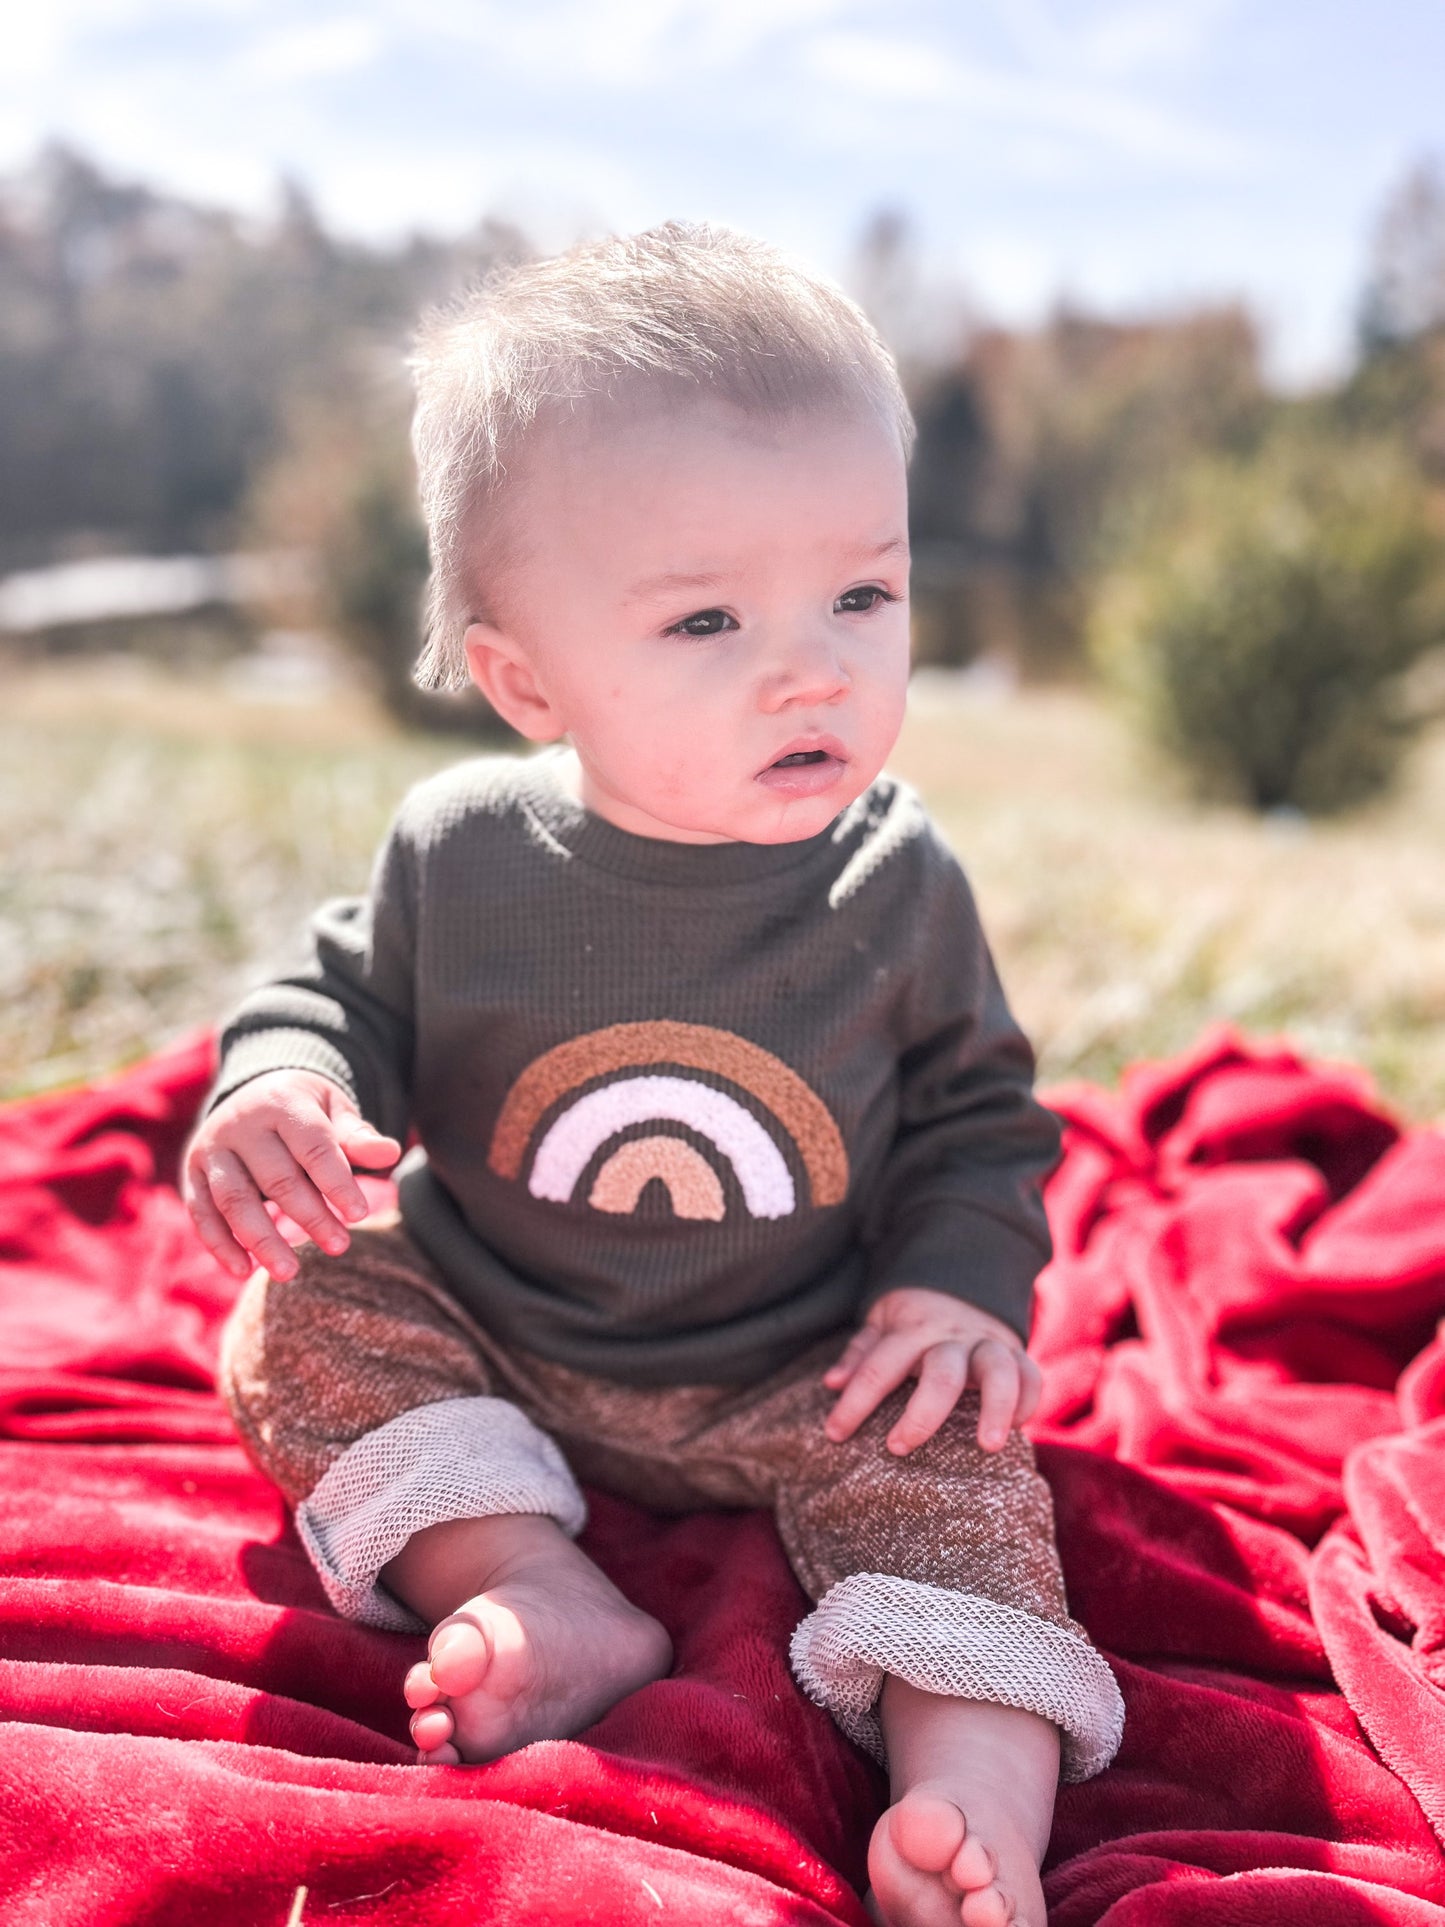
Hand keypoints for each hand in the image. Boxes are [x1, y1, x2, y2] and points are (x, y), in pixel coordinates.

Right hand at [183, 1070, 401, 1282]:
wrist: (252, 1090)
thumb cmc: (305, 1110)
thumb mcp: (333, 1111)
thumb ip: (357, 1136)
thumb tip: (391, 1152)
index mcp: (282, 1102)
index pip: (314, 1147)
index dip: (337, 1183)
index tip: (359, 1215)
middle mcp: (241, 1123)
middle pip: (276, 1178)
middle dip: (310, 1216)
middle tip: (340, 1246)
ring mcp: (211, 1148)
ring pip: (233, 1200)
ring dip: (262, 1240)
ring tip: (290, 1272)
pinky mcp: (191, 1172)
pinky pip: (202, 1213)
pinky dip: (220, 1245)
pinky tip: (245, 1271)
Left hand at [822, 1286, 1041, 1455]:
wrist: (963, 1279)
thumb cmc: (913, 1317)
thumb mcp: (881, 1323)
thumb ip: (860, 1353)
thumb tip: (831, 1383)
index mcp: (911, 1329)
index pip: (879, 1366)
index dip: (854, 1402)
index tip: (834, 1434)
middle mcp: (951, 1336)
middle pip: (941, 1373)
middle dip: (922, 1414)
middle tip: (897, 1448)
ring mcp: (987, 1342)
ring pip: (998, 1369)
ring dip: (994, 1407)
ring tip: (988, 1447)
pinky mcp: (1016, 1352)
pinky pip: (1030, 1374)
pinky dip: (1027, 1401)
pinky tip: (1015, 1428)